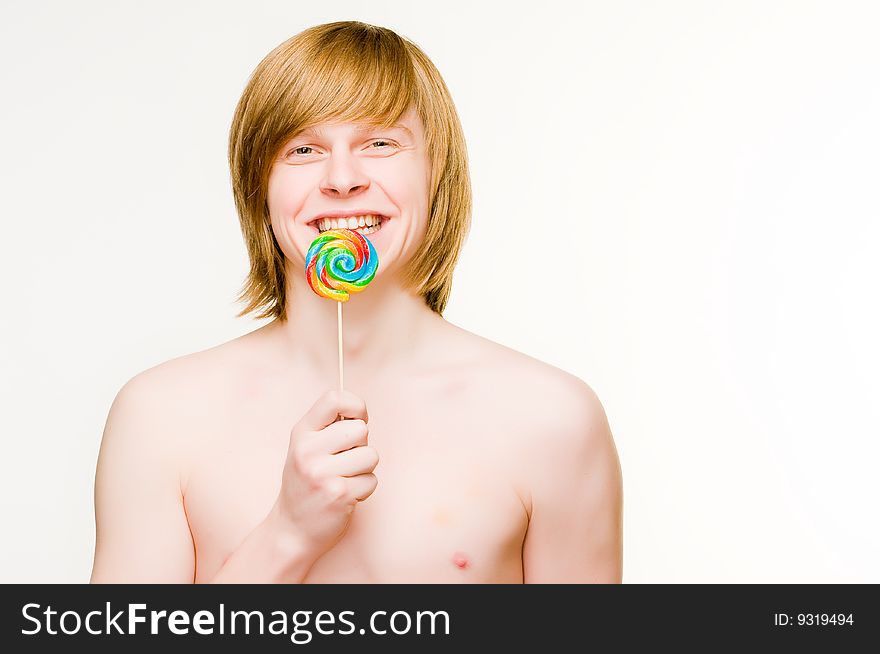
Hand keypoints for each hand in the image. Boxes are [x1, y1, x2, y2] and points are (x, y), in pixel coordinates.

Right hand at [270, 390, 378, 557]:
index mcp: (301, 433)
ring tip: (344, 479)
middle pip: (361, 429)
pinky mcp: (339, 494)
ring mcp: (322, 473)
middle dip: (361, 445)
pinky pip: (371, 480)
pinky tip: (345, 496)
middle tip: (344, 461)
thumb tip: (360, 412)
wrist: (291, 530)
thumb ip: (328, 427)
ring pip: (371, 455)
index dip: (355, 406)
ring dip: (364, 469)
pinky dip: (364, 489)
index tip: (356, 420)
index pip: (333, 398)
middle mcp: (308, 451)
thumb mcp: (305, 448)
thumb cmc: (305, 484)